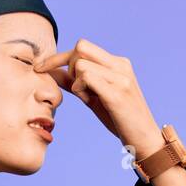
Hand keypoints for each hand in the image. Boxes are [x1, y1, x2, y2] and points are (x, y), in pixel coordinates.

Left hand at [34, 38, 165, 159]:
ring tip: (86, 97)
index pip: (82, 47)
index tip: (40, 67)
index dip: (58, 56)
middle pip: (81, 47)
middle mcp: (121, 65)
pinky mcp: (117, 93)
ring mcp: (120, 78)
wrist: (144, 139)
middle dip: (67, 65)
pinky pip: (87, 77)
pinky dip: (79, 87)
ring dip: (75, 82)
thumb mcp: (94, 97)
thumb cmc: (119, 119)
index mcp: (118, 63)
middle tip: (74, 88)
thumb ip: (75, 83)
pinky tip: (87, 99)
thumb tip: (51, 72)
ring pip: (81, 64)